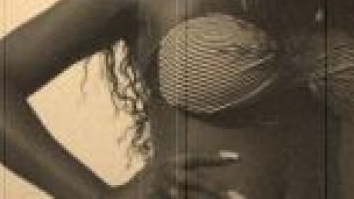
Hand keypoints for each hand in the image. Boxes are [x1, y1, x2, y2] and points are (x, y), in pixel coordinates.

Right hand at [106, 151, 244, 198]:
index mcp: (171, 162)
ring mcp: (162, 189)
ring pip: (191, 197)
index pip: (198, 158)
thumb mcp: (161, 168)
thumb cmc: (144, 183)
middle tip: (241, 197)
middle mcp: (168, 174)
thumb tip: (206, 176)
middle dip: (220, 192)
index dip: (217, 158)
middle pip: (199, 183)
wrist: (112, 198)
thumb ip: (181, 171)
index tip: (238, 158)